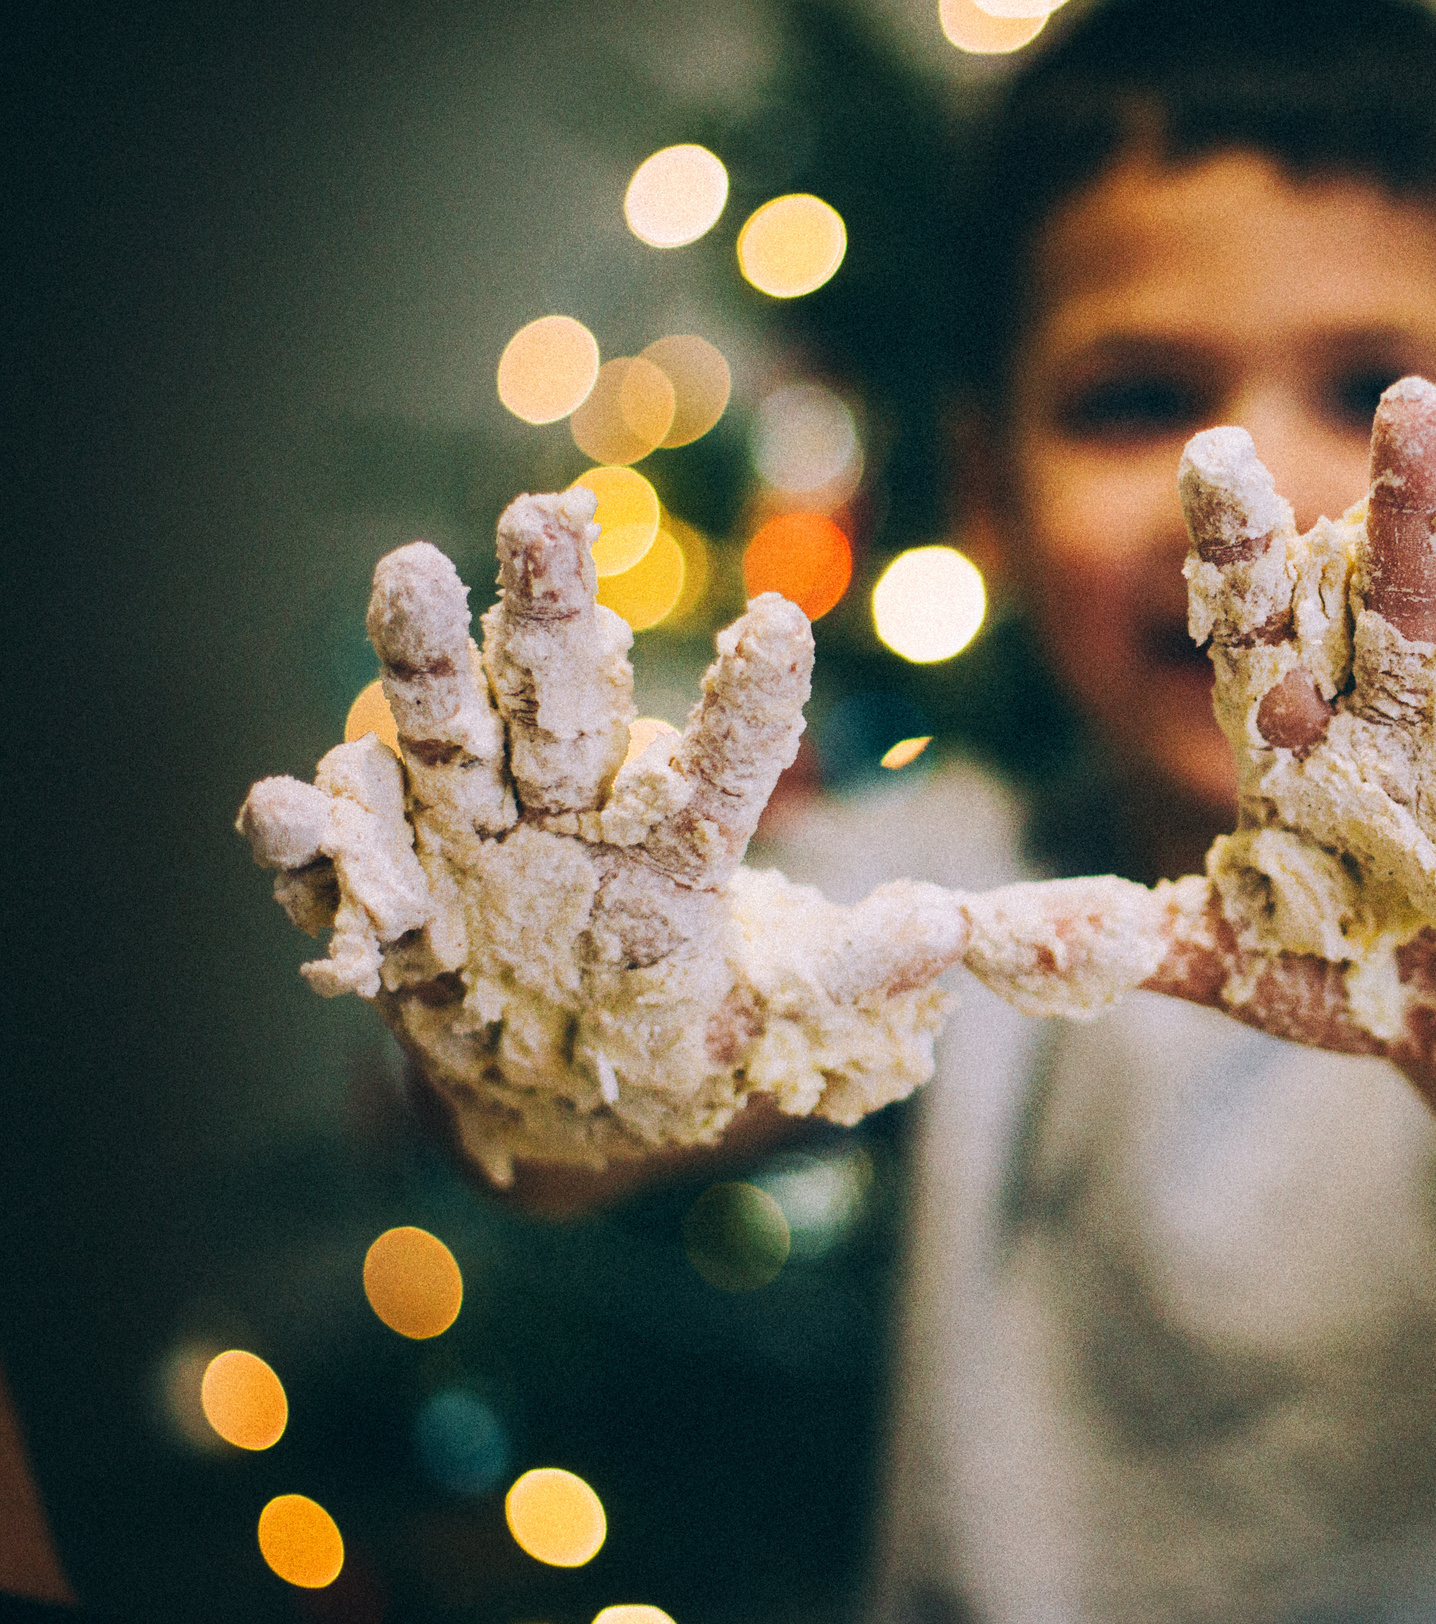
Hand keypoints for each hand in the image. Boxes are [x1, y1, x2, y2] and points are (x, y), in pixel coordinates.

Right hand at [238, 490, 964, 1183]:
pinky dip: (303, 839)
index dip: (750, 700)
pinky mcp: (386, 903)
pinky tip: (280, 805)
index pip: (723, 762)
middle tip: (546, 512)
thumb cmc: (670, 1032)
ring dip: (422, 660)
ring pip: (443, 735)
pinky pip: (336, 865)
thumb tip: (947, 932)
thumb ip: (844, 974)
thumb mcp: (764, 1017)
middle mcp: (565, 810)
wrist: (552, 1091)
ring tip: (408, 572)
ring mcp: (466, 844)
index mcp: (670, 838)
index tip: (782, 625)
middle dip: (547, 609)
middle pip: (558, 698)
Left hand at [963, 377, 1435, 1081]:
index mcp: (1303, 751)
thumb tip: (973, 935)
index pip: (1263, 632)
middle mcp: (1398, 731)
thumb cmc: (1330, 974)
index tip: (1216, 451)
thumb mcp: (1223, 967)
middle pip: (1393, 609)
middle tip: (1402, 400)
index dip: (1244, 552)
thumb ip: (1118, 939)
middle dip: (1397, 517)